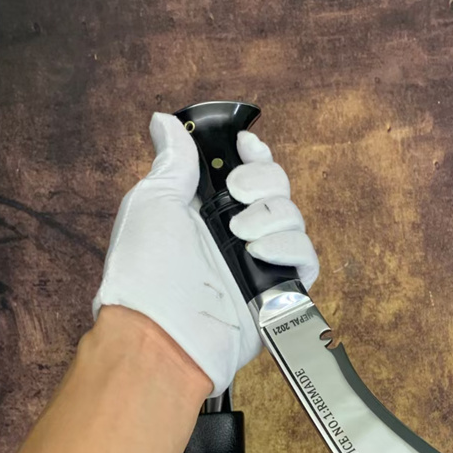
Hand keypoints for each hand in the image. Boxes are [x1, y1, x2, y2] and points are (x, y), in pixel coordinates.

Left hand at [92, 113, 318, 396]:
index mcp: (204, 211)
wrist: (162, 331)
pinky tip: (260, 253)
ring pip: (294, 219)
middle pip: (277, 188)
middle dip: (263, 181)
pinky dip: (290, 248)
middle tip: (235, 195)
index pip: (246, 171)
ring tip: (241, 236)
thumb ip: (172, 161)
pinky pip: (306, 258)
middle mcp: (233, 235)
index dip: (254, 154)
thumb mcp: (152, 201)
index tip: (245, 147)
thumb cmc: (145, 270)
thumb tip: (165, 121)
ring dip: (271, 217)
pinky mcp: (278, 292)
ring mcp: (257, 263)